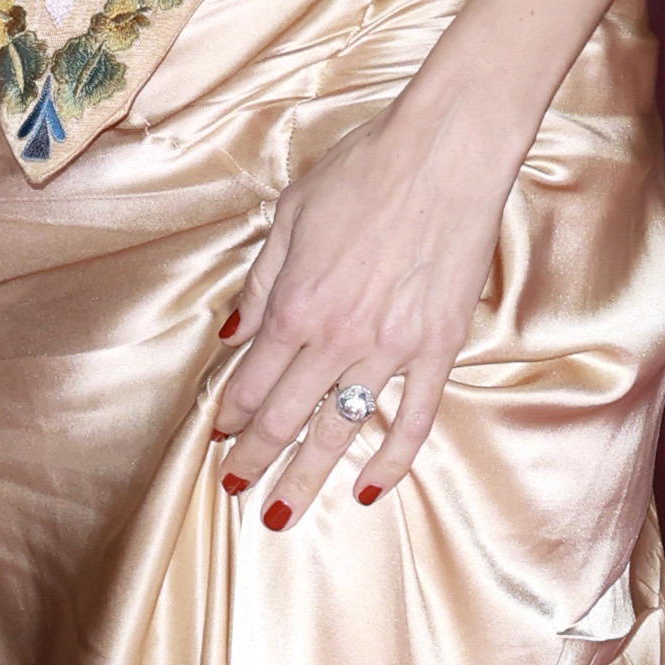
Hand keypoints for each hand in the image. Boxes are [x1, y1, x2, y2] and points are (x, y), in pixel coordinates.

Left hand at [209, 82, 517, 524]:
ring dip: (307, 476)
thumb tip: (232, 333)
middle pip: (286, 416)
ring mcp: (392, 348)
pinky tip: (368, 489)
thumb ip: (261, 282)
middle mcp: (338, 336)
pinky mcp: (439, 347)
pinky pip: (414, 418)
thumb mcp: (289, 215)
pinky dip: (391, 460)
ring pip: (341, 430)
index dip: (231, 415)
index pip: (251, 379)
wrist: (446, 152)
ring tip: (282, 513)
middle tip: (235, 486)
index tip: (219, 437)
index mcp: (296, 303)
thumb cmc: (365, 170)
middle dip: (255, 458)